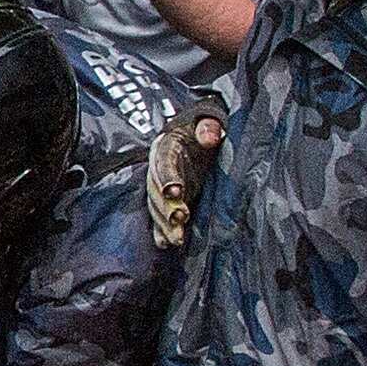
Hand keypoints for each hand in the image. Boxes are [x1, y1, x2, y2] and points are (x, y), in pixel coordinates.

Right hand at [145, 100, 227, 255]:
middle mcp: (159, 168)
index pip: (164, 162)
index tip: (174, 191)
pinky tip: (163, 243)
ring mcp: (162, 187)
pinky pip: (160, 217)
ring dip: (165, 223)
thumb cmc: (204, 128)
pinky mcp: (169, 201)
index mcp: (166, 146)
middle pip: (157, 190)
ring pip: (157, 207)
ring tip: (176, 239)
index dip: (167, 177)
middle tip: (180, 218)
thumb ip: (208, 127)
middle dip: (167, 206)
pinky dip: (160, 231)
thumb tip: (209, 137)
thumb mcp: (207, 121)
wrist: (197, 136)